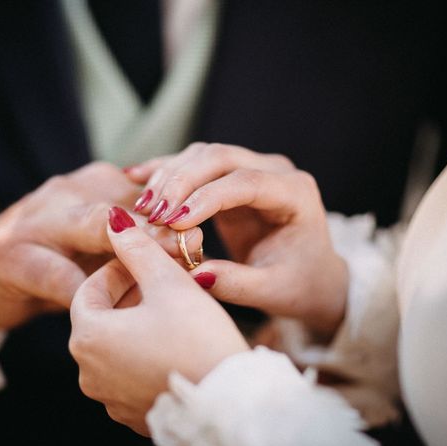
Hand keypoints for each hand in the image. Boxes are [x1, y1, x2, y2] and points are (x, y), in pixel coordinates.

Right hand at [0, 162, 201, 330]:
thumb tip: (196, 251)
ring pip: (89, 227)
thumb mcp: (96, 246)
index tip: (206, 233)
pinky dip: (82, 290)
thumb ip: (136, 243)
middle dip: (160, 226)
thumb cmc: (56, 261)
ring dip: (127, 253)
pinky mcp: (9, 254)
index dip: (176, 210)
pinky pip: (53, 272)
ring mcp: (35, 218)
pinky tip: (106, 309)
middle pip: (122, 203)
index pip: (144, 190)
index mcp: (94, 185)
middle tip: (194, 247)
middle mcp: (66, 192)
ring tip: (159, 278)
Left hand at [69, 207, 248, 435]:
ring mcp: (110, 398)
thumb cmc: (199, 339)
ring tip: (172, 307)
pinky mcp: (132, 413)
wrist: (230, 404)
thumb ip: (138, 248)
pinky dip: (144, 352)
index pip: (89, 290)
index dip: (118, 268)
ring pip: (116, 345)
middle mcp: (89, 373)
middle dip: (130, 293)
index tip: (144, 260)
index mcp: (88, 338)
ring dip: (137, 322)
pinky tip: (175, 342)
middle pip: (102, 318)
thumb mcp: (169, 284)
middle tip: (162, 279)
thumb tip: (115, 220)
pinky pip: (130, 373)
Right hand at [127, 143, 347, 336]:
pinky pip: (193, 165)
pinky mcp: (229, 177)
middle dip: (180, 182)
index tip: (173, 223)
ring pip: (202, 155)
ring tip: (142, 209)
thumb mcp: (272, 290)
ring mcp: (251, 168)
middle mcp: (274, 171)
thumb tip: (193, 274)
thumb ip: (236, 283)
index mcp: (295, 193)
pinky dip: (165, 171)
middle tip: (150, 214)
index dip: (206, 198)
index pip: (246, 183)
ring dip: (168, 177)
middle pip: (219, 157)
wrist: (310, 275)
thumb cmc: (298, 283)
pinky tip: (135, 176)